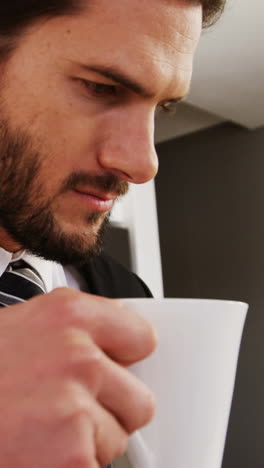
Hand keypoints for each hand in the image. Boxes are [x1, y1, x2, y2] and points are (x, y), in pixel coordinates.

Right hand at [0, 288, 156, 467]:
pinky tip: (38, 449)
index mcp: (69, 314)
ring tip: (43, 428)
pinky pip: (98, 466)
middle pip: (139, 396)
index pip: (142, 336)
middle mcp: (77, 355)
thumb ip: (79, 331)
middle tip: (67, 407)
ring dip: (87, 440)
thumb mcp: (26, 325)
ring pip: (118, 437)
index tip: (116, 365)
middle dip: (110, 409)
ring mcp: (75, 406)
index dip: (128, 358)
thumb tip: (120, 343)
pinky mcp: (72, 456)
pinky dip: (73, 465)